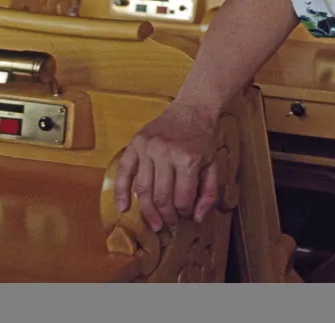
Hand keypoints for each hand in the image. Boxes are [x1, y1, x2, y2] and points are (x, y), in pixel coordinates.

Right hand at [112, 99, 220, 231]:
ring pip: (143, 189)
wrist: (192, 109)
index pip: (182, 198)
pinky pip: (123, 171)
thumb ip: (209, 193)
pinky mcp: (135, 143)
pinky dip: (121, 191)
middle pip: (160, 197)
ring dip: (147, 211)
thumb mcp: (213, 164)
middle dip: (165, 216)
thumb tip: (198, 218)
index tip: (184, 216)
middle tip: (167, 225)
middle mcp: (166, 153)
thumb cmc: (203, 139)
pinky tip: (123, 207)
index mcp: (188, 159)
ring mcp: (148, 148)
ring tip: (153, 222)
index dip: (183, 213)